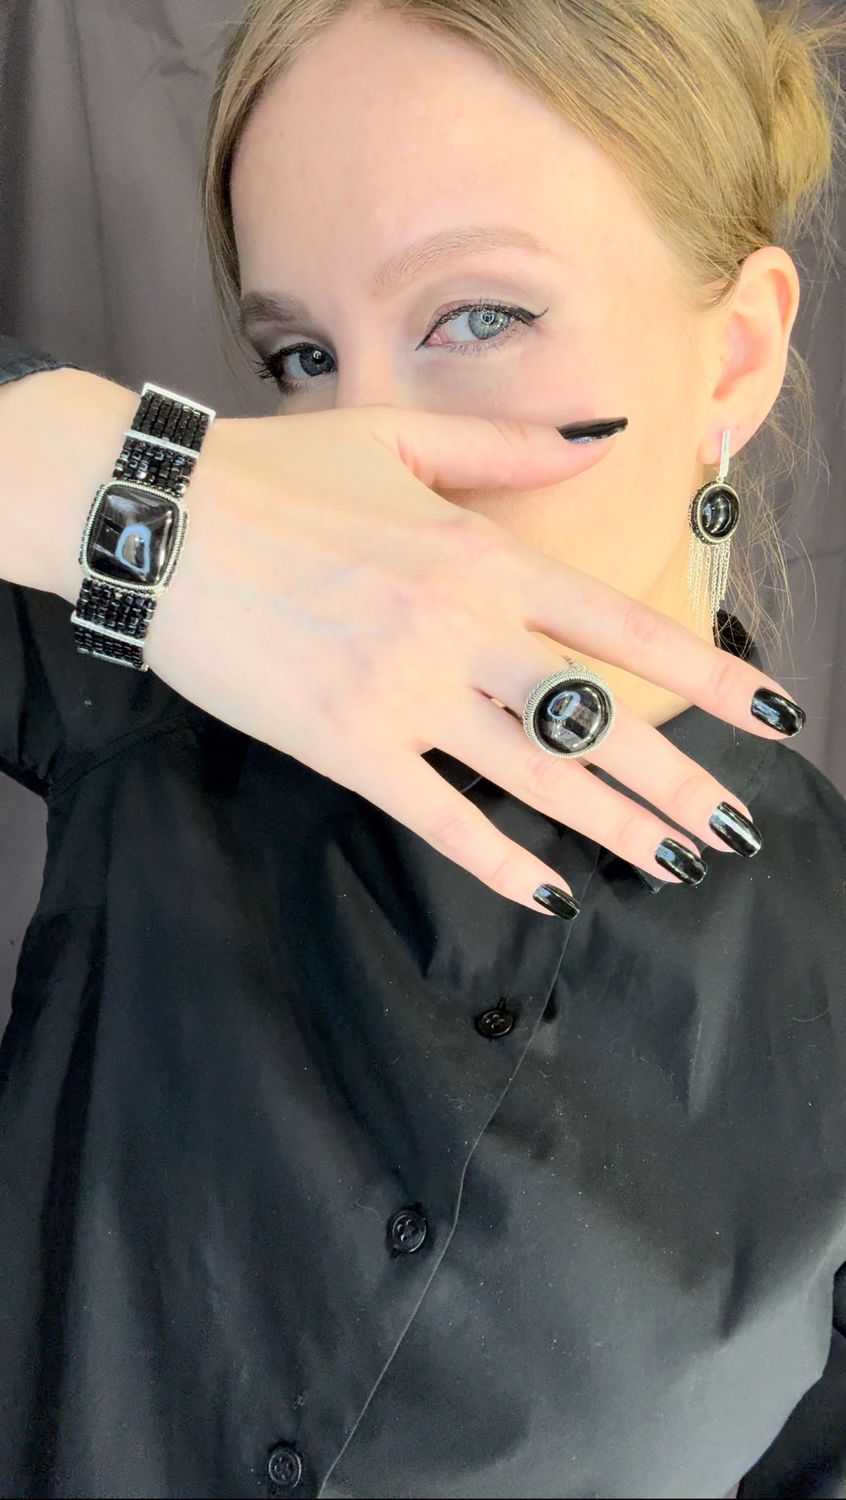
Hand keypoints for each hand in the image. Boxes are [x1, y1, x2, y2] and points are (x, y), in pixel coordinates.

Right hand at [146, 402, 801, 915]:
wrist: (156, 517)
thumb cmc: (273, 473)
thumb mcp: (399, 438)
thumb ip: (512, 450)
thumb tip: (604, 438)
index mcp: (481, 553)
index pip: (622, 626)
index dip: (708, 676)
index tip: (771, 715)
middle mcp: (458, 626)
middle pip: (595, 716)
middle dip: (676, 778)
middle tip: (733, 828)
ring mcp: (403, 690)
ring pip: (534, 773)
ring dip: (613, 826)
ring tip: (674, 862)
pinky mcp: (344, 742)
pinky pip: (439, 814)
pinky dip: (499, 861)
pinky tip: (553, 892)